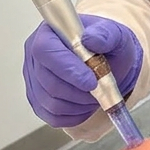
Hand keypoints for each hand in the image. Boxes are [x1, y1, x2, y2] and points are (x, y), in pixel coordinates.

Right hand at [22, 15, 142, 127]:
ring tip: (96, 94)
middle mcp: (35, 56)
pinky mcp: (38, 100)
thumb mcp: (115, 34)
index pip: (46, 51)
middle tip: (100, 88)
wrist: (108, 62)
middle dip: (80, 91)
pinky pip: (53, 116)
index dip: (67, 69)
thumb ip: (106, 34)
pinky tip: (86, 103)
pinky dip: (75, 115)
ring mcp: (34, 79)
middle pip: (49, 82)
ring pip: (51, 102)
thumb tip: (90, 39)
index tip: (91, 81)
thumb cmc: (108, 46)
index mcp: (49, 33)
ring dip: (80, 104)